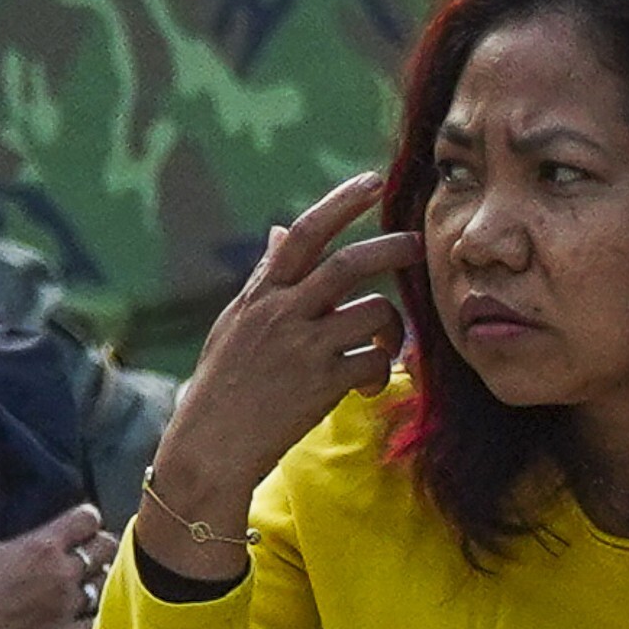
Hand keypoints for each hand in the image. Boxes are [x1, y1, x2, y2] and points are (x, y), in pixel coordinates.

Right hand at [0, 487, 105, 628]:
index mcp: (42, 546)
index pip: (86, 519)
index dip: (87, 518)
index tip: (80, 523)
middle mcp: (62, 574)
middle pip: (106, 549)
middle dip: (100, 546)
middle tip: (90, 550)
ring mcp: (66, 607)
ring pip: (104, 586)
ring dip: (97, 581)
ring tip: (89, 580)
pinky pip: (94, 625)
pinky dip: (93, 618)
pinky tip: (88, 615)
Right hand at [138, 173, 414, 574]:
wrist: (210, 446)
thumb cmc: (224, 383)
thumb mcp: (236, 320)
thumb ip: (266, 276)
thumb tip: (279, 230)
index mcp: (261, 294)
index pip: (303, 232)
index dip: (341, 202)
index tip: (373, 181)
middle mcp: (283, 312)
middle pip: (351, 264)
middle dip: (392, 248)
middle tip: (418, 243)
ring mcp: (304, 347)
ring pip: (374, 312)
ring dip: (392, 325)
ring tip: (384, 343)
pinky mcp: (322, 384)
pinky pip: (374, 361)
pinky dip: (382, 371)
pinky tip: (367, 386)